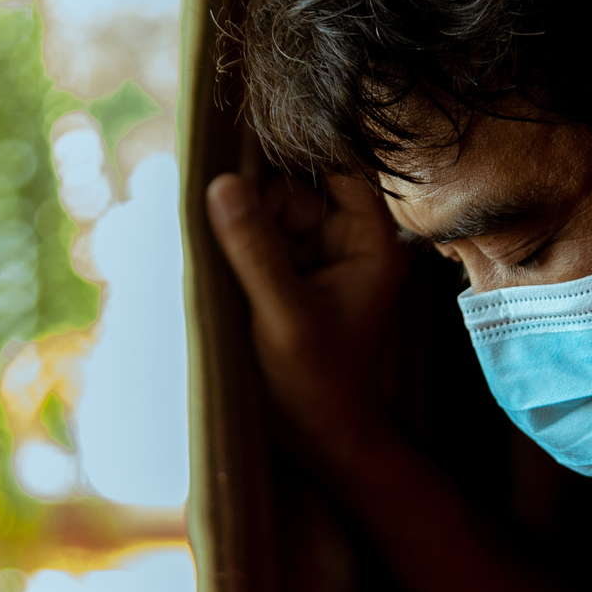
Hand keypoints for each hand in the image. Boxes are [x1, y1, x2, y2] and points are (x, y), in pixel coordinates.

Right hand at [206, 172, 411, 472]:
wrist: (321, 440)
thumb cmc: (317, 385)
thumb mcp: (284, 316)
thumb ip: (255, 250)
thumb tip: (223, 184)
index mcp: (373, 242)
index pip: (339, 168)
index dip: (294, 155)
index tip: (242, 152)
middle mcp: (351, 241)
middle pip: (298, 186)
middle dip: (258, 199)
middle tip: (222, 221)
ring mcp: (321, 256)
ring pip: (273, 210)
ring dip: (243, 223)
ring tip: (221, 257)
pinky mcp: (293, 274)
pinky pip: (261, 238)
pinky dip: (238, 244)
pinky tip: (219, 264)